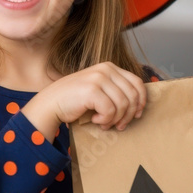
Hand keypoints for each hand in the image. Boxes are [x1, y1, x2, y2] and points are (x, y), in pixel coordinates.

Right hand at [23, 62, 146, 137]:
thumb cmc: (75, 99)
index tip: (137, 115)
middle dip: (129, 114)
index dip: (141, 101)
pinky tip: (96, 120)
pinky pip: (111, 111)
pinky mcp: (92, 90)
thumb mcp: (98, 88)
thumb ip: (115, 89)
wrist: (51, 103)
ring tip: (104, 123)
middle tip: (119, 125)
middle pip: (133, 95)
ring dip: (115, 119)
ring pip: (123, 105)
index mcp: (109, 67)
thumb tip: (139, 104)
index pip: (137, 83)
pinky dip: (105, 120)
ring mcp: (98, 78)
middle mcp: (105, 69)